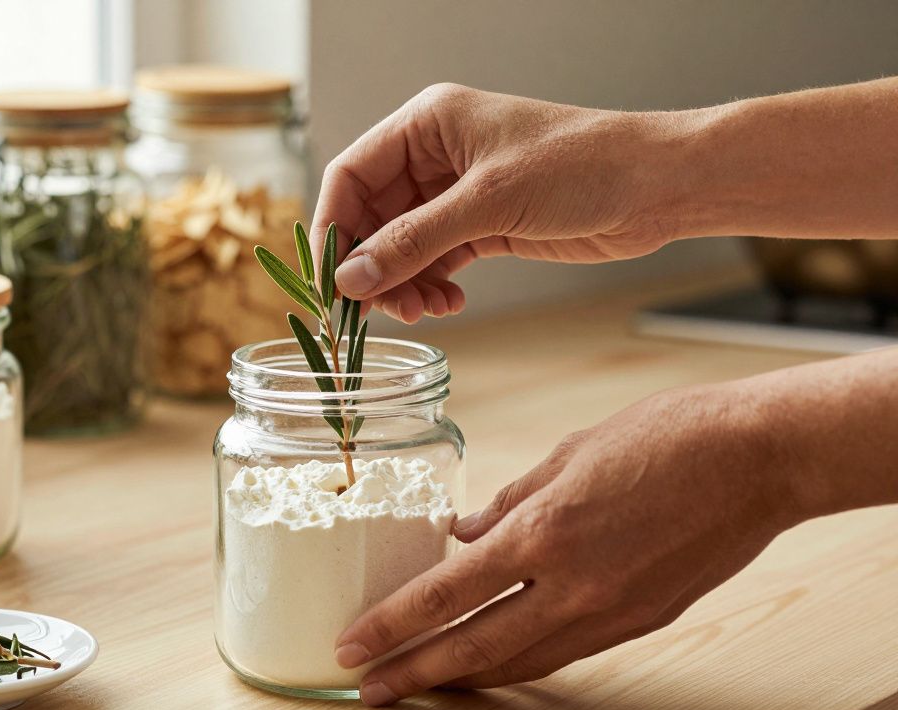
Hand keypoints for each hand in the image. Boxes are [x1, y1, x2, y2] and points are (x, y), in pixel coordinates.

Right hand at [313, 83, 690, 322]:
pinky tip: (447, 303)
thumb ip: (414, 241)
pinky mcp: (484, 225)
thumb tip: (351, 277)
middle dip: (372, 265)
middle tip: (376, 310)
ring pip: (402, 245)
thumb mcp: (488, 203)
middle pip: (372, 217)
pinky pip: (435, 260)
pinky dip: (432, 285)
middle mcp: (435, 156)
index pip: (351, 175)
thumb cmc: (583, 165)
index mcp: (427, 123)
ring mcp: (458, 193)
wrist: (657, 186)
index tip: (330, 279)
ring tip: (420, 310)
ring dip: (403, 282)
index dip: (333, 228)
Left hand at [333, 381, 806, 704]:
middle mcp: (572, 584)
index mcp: (544, 531)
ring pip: (520, 662)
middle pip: (474, 649)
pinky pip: (564, 651)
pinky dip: (521, 661)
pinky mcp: (641, 622)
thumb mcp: (569, 454)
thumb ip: (510, 500)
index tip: (353, 644)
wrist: (759, 459)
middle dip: (414, 673)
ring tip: (422, 684)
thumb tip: (464, 531)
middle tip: (369, 689)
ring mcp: (610, 611)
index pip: (445, 595)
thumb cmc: (666, 437)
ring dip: (465, 679)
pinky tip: (495, 661)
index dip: (392, 626)